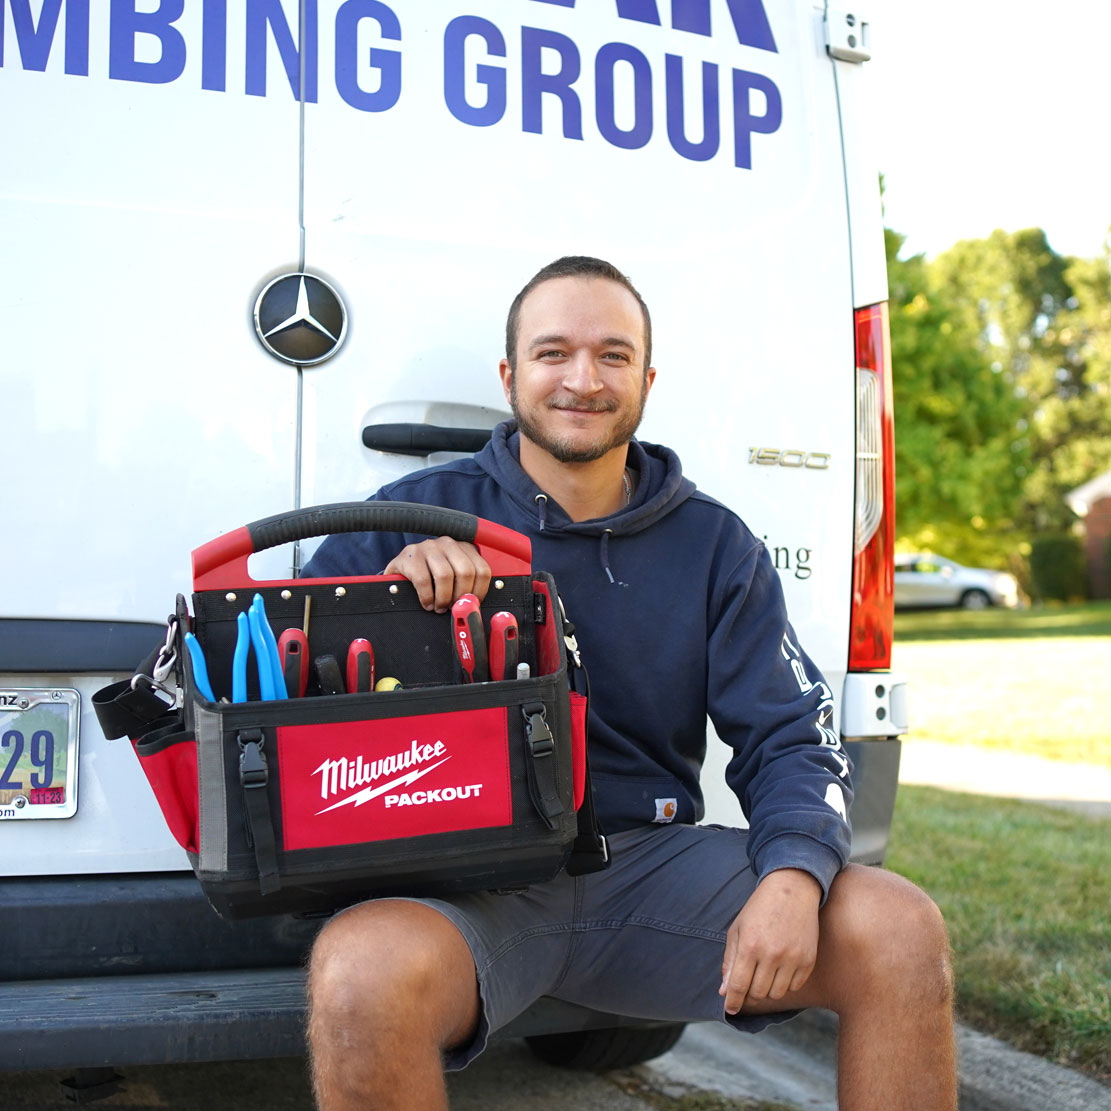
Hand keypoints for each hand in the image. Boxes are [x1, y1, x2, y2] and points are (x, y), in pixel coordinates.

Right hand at [383, 537, 490, 613]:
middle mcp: (448, 543)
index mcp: (464, 548)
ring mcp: (428, 547)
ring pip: (445, 576)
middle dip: (460, 596)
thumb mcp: (453, 578)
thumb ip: (467, 585)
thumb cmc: (430, 578)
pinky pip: (423, 580)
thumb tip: (476, 605)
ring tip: (439, 607)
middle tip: (453, 608)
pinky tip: (427, 603)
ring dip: (443, 599)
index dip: (479, 592)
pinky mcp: (410, 556)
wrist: (399, 574)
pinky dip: (427, 597)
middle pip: (466, 572)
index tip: (471, 604)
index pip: (482, 570)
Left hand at [719, 868, 820, 1014]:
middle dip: (750, 993)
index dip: (732, 1001)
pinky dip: (786, 983)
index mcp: (750, 946)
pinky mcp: (808, 960)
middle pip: (758, 993)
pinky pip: (794, 987)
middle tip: (749, 982)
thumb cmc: (759, 909)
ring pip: (776, 994)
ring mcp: (792, 958)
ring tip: (765, 971)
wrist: (792, 890)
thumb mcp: (738, 930)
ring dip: (768, 988)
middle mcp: (772, 955)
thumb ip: (730, 961)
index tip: (730, 1009)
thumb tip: (724, 991)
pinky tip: (781, 967)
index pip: (738, 986)